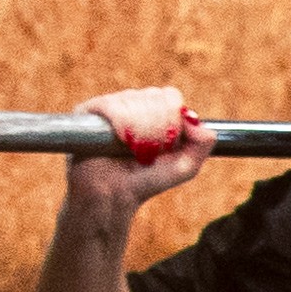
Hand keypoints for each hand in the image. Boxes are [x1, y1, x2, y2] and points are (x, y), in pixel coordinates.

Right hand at [68, 87, 207, 211]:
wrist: (113, 195)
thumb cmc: (148, 181)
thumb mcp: (186, 167)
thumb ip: (203, 143)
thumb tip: (195, 118)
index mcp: (156, 111)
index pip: (170, 96)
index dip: (172, 120)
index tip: (165, 145)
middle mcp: (133, 103)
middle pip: (154, 96)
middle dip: (156, 128)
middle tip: (146, 152)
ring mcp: (111, 104)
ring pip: (133, 100)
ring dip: (139, 131)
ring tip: (131, 150)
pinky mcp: (88, 110)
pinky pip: (112, 105)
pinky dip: (121, 125)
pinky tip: (119, 142)